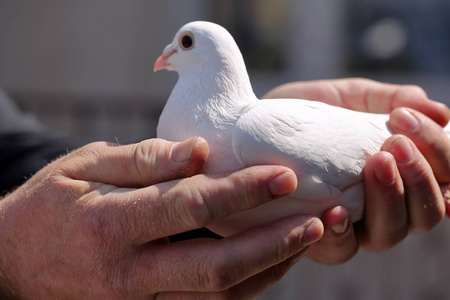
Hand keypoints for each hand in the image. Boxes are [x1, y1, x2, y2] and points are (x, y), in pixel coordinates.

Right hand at [0, 137, 322, 298]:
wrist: (13, 262)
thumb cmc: (52, 204)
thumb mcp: (84, 166)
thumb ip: (142, 161)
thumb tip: (200, 151)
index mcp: (110, 227)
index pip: (190, 208)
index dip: (242, 191)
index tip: (283, 174)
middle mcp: (128, 275)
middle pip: (217, 269)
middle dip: (275, 245)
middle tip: (318, 220)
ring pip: (220, 297)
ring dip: (271, 269)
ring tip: (308, 238)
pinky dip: (247, 284)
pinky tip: (272, 258)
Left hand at [263, 78, 449, 263]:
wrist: (252, 129)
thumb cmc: (305, 114)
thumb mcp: (346, 97)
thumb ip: (386, 101)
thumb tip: (439, 111)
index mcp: (399, 172)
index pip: (444, 175)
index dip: (440, 151)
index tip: (405, 117)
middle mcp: (383, 204)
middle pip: (426, 212)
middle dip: (419, 177)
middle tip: (393, 143)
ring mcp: (353, 225)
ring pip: (391, 233)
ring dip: (390, 199)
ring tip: (374, 163)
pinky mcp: (318, 237)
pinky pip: (342, 250)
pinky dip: (344, 233)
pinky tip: (336, 210)